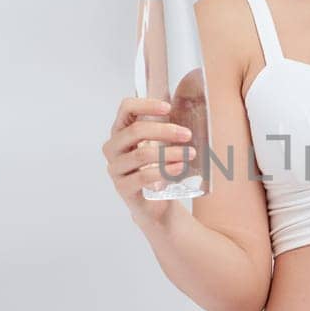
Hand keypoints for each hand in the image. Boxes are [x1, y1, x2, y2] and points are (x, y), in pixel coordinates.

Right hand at [102, 96, 194, 226]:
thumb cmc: (158, 169)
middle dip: (165, 131)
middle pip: (135, 131)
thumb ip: (167, 130)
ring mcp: (115, 168)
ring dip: (170, 152)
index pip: (126, 109)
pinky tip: (180, 168)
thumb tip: (196, 112)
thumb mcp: (160, 146)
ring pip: (142, 154)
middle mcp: (113, 148)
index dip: (146, 105)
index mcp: (120, 131)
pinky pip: (144, 176)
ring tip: (190, 153)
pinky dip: (164, 171)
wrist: (155, 206)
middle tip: (187, 134)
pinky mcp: (123, 187)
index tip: (168, 108)